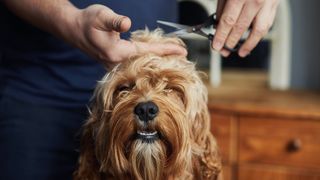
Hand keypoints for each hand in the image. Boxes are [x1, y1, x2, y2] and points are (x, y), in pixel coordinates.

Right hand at [68, 5, 186, 68]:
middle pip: (147, 62)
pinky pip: (136, 63)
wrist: (73, 30)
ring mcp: (116, 65)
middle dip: (166, 58)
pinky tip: (156, 58)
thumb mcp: (101, 16)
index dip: (166, 50)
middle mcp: (118, 63)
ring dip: (158, 61)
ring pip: (142, 64)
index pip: (148, 52)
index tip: (182, 51)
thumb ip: (114, 21)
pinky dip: (148, 60)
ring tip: (174, 58)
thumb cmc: (87, 21)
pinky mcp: (115, 63)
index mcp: (118, 53)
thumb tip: (127, 23)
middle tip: (184, 55)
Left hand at [212, 0, 278, 56]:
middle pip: (241, 28)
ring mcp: (268, 3)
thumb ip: (223, 7)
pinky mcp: (275, 5)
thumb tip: (218, 25)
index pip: (228, 21)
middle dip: (231, 41)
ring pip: (258, 30)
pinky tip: (252, 41)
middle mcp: (255, 0)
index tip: (216, 46)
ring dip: (248, 44)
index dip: (221, 36)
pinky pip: (268, 24)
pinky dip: (259, 35)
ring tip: (241, 52)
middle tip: (223, 50)